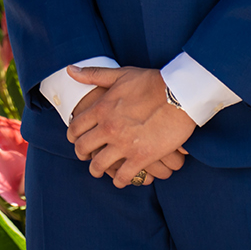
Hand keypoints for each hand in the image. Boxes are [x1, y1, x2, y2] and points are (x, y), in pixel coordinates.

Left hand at [64, 66, 195, 183]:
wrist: (180, 95)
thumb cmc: (151, 82)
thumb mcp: (120, 74)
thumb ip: (93, 74)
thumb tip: (70, 69)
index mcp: (101, 108)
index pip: (76, 127)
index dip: (72, 135)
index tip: (75, 139)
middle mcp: (108, 128)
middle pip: (83, 147)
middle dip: (82, 154)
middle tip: (85, 156)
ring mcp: (124, 144)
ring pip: (99, 165)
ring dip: (97, 170)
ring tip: (99, 171)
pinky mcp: (141, 157)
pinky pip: (123, 176)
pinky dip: (119, 180)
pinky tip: (120, 180)